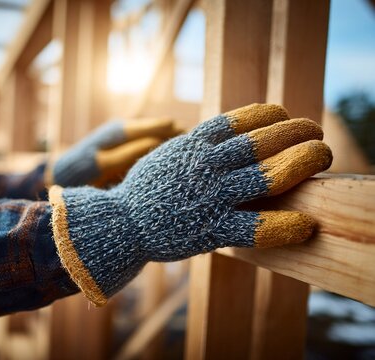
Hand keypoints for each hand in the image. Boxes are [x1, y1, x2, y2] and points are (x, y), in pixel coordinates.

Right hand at [49, 104, 331, 305]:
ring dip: (302, 161)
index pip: (243, 118)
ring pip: (268, 175)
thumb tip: (216, 134)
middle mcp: (206, 165)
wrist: (119, 224)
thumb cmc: (144, 190)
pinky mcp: (213, 230)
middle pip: (263, 140)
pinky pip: (257, 227)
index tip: (285, 115)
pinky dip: (286, 225)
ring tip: (322, 155)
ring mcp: (212, 196)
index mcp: (194, 144)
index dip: (272, 114)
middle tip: (316, 132)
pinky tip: (307, 223)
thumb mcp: (165, 154)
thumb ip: (192, 144)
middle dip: (297, 131)